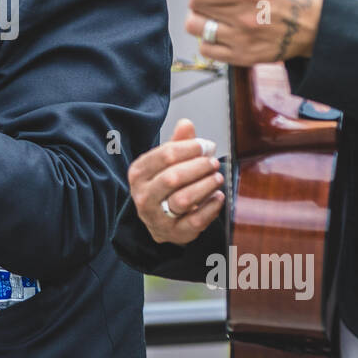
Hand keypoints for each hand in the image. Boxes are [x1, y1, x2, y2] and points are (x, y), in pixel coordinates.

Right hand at [128, 118, 224, 245]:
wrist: (160, 220)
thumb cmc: (164, 186)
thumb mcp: (166, 162)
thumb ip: (177, 143)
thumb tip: (186, 124)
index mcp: (138, 173)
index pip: (165, 155)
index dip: (190, 148)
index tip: (206, 146)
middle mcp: (143, 196)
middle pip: (173, 177)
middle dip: (198, 167)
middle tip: (213, 162)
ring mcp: (156, 217)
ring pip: (183, 200)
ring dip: (205, 186)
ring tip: (217, 178)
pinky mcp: (173, 233)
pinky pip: (195, 221)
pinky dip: (210, 208)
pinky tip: (218, 197)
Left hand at [185, 0, 322, 64]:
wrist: (316, 25)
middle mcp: (244, 15)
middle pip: (194, 7)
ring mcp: (242, 38)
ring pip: (196, 28)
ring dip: (202, 19)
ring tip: (218, 14)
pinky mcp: (243, 56)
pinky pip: (207, 49)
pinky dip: (210, 40)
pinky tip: (224, 31)